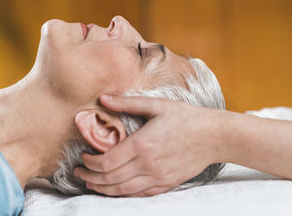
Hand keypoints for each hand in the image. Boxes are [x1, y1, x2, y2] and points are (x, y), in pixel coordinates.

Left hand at [74, 95, 223, 196]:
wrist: (214, 137)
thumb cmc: (185, 118)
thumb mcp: (156, 105)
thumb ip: (127, 102)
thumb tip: (103, 98)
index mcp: (142, 144)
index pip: (107, 162)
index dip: (89, 163)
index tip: (82, 158)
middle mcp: (148, 164)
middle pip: (110, 179)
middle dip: (90, 178)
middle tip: (78, 174)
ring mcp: (157, 177)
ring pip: (122, 191)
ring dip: (102, 189)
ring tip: (90, 184)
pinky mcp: (166, 184)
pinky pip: (139, 195)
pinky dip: (122, 194)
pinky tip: (114, 190)